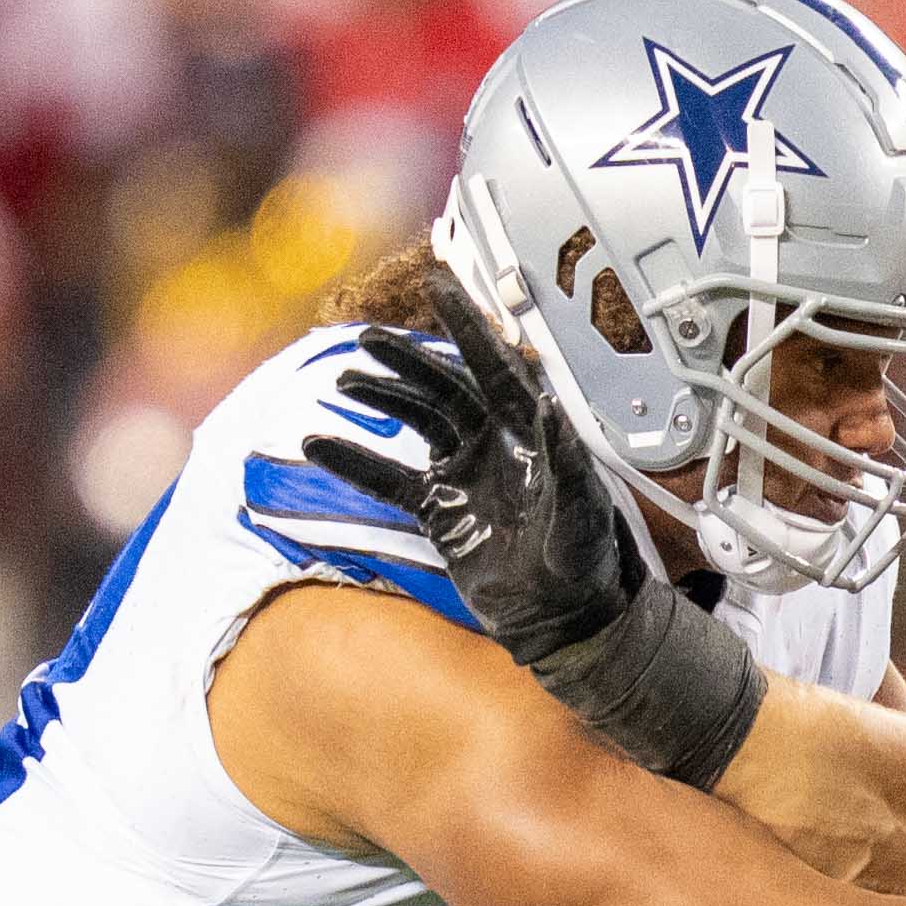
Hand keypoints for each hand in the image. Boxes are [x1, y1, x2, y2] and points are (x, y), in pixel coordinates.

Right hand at [313, 289, 766, 787]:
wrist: (567, 622)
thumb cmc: (588, 565)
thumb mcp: (582, 510)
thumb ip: (564, 458)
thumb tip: (546, 402)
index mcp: (532, 432)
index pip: (495, 366)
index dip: (468, 325)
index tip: (441, 283)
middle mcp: (495, 442)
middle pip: (443, 387)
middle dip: (406, 361)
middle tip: (367, 339)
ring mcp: (464, 473)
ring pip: (414, 422)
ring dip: (381, 401)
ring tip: (344, 383)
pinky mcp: (440, 510)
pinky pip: (390, 479)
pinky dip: (354, 464)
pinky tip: (317, 446)